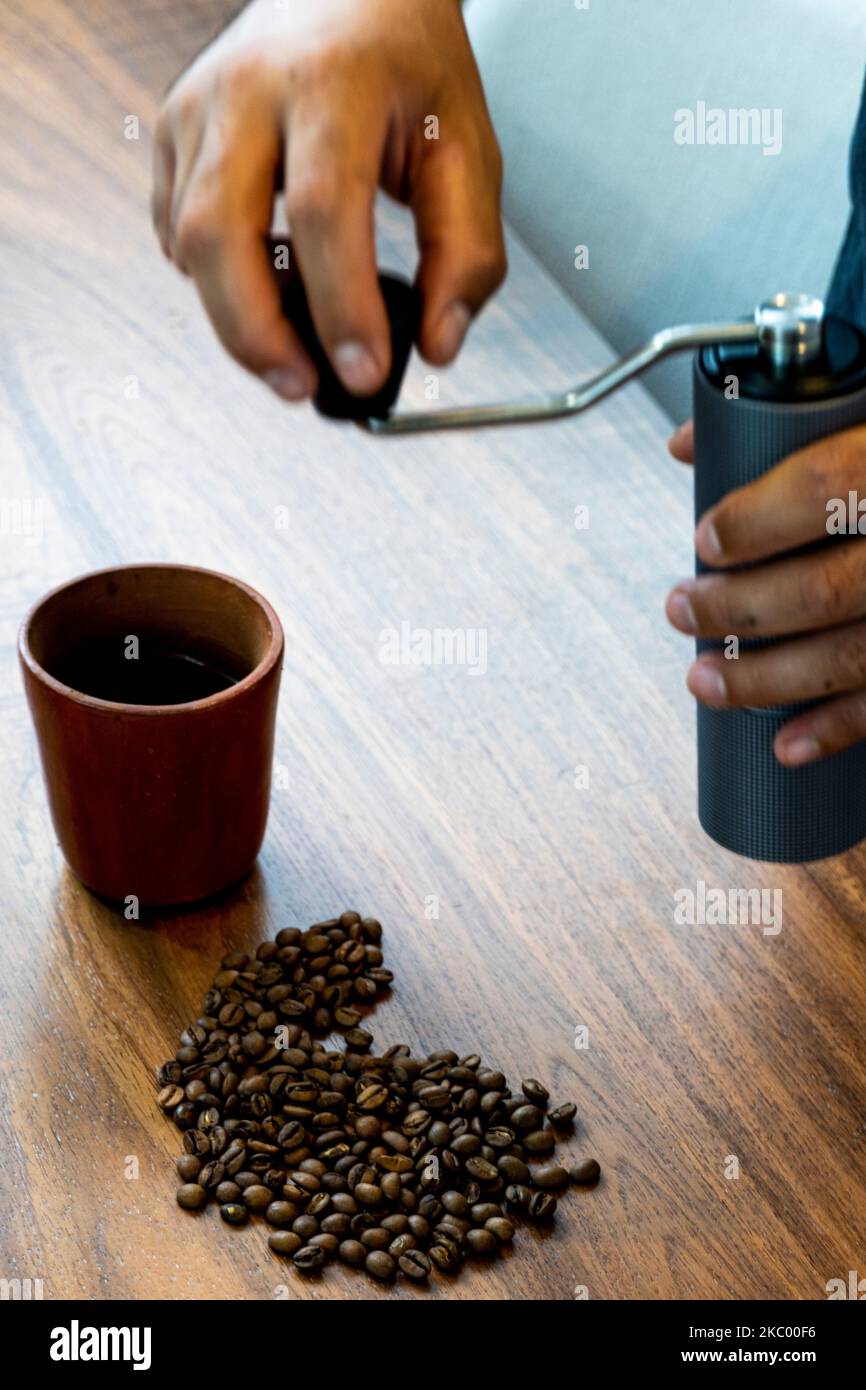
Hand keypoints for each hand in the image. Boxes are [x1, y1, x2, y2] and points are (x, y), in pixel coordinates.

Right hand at [152, 0, 505, 401]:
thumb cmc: (407, 64)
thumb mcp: (467, 148)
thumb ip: (466, 253)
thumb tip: (438, 344)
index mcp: (334, 83)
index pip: (325, 211)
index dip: (342, 306)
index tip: (364, 371)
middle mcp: (249, 89)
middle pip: (221, 234)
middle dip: (256, 334)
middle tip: (303, 387)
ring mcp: (199, 108)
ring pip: (187, 242)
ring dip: (235, 320)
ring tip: (290, 354)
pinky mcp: (174, 132)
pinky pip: (177, 233)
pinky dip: (215, 282)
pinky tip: (262, 288)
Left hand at [665, 420, 865, 765]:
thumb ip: (796, 425)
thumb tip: (693, 443)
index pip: (829, 484)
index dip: (756, 518)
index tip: (708, 538)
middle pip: (827, 585)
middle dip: (737, 607)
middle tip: (683, 606)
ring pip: (852, 655)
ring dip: (765, 678)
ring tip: (706, 678)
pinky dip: (838, 729)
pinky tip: (786, 742)